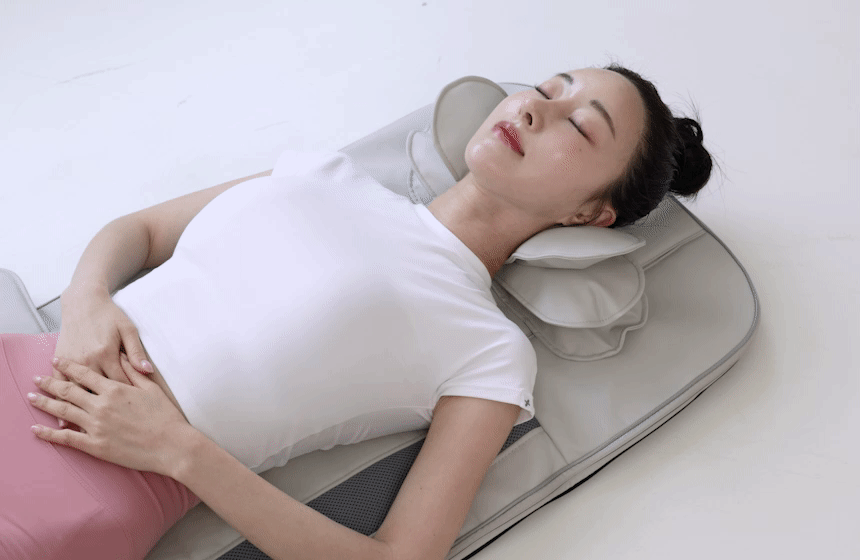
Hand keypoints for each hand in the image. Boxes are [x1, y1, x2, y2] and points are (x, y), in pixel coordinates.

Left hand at [28, 352, 194, 476]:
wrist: (172, 445)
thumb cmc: (166, 416)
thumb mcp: (152, 388)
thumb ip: (133, 371)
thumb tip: (121, 356)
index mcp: (115, 389)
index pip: (84, 373)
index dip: (68, 366)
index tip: (56, 360)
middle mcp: (101, 405)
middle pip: (68, 390)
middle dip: (49, 383)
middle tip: (35, 378)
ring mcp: (96, 426)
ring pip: (63, 412)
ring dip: (44, 403)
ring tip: (31, 398)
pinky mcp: (95, 446)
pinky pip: (66, 438)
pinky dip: (49, 434)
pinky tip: (36, 429)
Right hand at [54, 291, 154, 430]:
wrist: (84, 301)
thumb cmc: (110, 315)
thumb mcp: (128, 329)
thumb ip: (137, 352)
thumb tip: (149, 371)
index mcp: (108, 354)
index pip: (119, 385)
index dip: (127, 403)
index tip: (135, 418)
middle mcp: (89, 360)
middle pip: (98, 393)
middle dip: (105, 412)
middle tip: (113, 431)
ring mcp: (73, 361)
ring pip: (76, 392)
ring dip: (81, 412)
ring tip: (88, 432)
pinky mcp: (62, 359)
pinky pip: (61, 384)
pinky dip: (62, 402)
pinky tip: (63, 420)